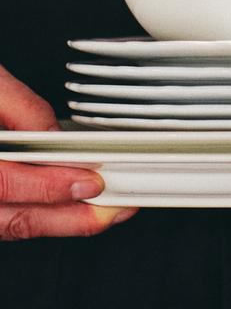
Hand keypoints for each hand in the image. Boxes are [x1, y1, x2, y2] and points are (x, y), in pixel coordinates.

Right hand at [0, 65, 135, 239]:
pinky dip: (40, 216)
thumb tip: (59, 135)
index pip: (6, 184)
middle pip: (12, 220)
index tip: (90, 183)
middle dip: (68, 218)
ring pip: (10, 227)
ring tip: (101, 213)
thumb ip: (26, 111)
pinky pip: (6, 220)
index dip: (50, 187)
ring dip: (58, 223)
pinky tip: (69, 208)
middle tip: (112, 209)